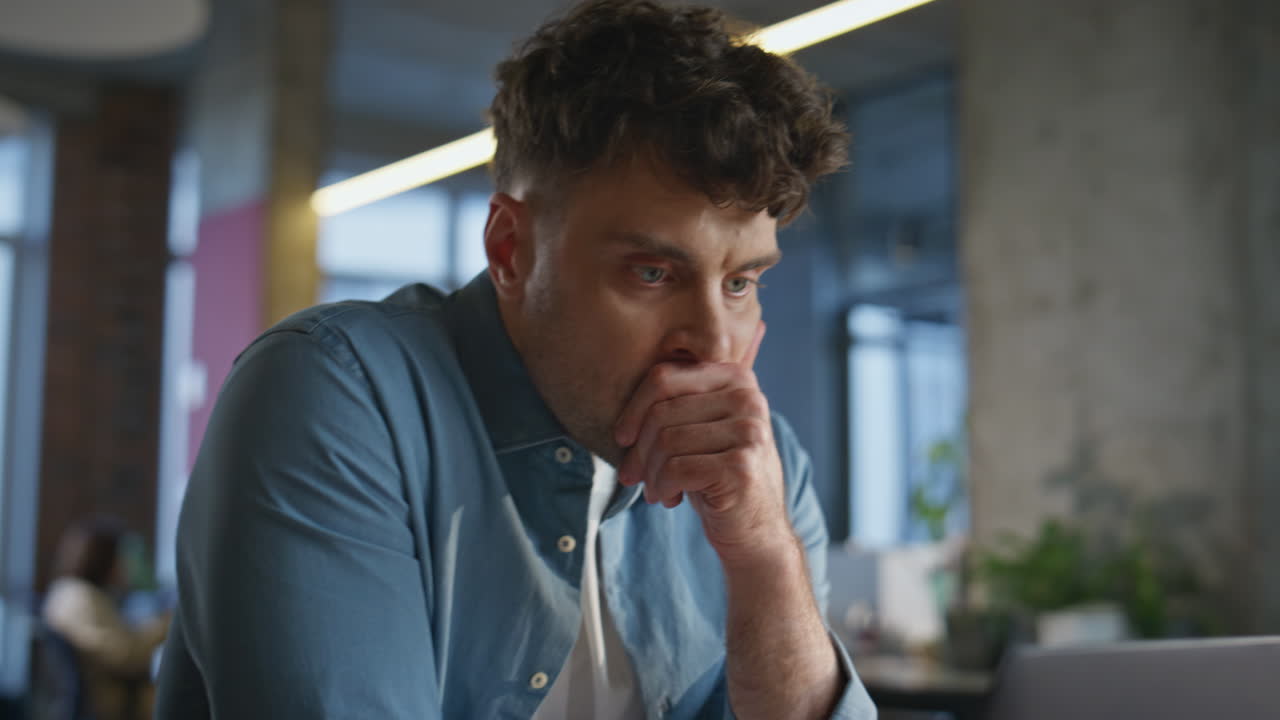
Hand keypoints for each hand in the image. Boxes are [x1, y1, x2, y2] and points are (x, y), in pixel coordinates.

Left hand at [614, 322, 791, 565]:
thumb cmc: (716, 475)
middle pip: (661, 411)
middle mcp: (748, 398)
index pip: (663, 377)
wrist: (756, 530)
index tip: (622, 438)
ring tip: (656, 489)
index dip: (632, 409)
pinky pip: (676, 468)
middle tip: (633, 476)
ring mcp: (749, 431)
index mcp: (735, 378)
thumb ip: (677, 397)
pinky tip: (669, 498)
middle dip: (638, 449)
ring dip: (650, 473)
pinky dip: (662, 487)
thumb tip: (617, 371)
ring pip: (666, 441)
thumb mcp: (700, 428)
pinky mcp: (741, 466)